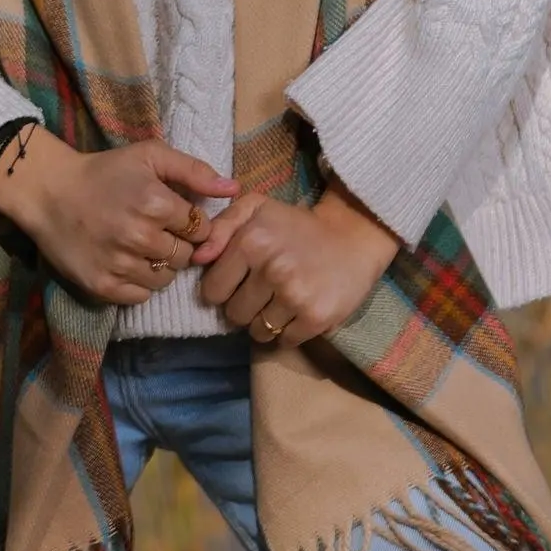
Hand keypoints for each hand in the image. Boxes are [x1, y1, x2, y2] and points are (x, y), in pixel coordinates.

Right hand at [0, 133, 237, 309]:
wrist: (50, 193)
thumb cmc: (105, 172)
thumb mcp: (150, 156)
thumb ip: (194, 171)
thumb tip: (234, 189)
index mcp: (156, 203)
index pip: (201, 230)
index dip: (192, 225)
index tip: (175, 218)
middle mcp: (140, 236)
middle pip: (186, 257)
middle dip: (179, 246)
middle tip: (158, 232)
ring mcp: (120, 265)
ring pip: (166, 280)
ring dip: (161, 267)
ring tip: (141, 248)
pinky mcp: (103, 287)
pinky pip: (141, 297)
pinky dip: (140, 284)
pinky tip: (128, 264)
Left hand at [197, 182, 400, 349]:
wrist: (353, 237)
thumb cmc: (297, 225)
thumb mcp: (256, 208)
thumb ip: (220, 226)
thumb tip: (196, 258)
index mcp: (251, 241)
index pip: (213, 291)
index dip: (223, 289)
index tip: (239, 282)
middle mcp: (271, 269)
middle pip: (234, 315)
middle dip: (244, 307)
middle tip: (263, 293)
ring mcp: (294, 296)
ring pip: (258, 332)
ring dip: (266, 322)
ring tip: (282, 301)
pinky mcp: (316, 318)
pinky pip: (285, 341)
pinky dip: (289, 332)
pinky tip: (299, 311)